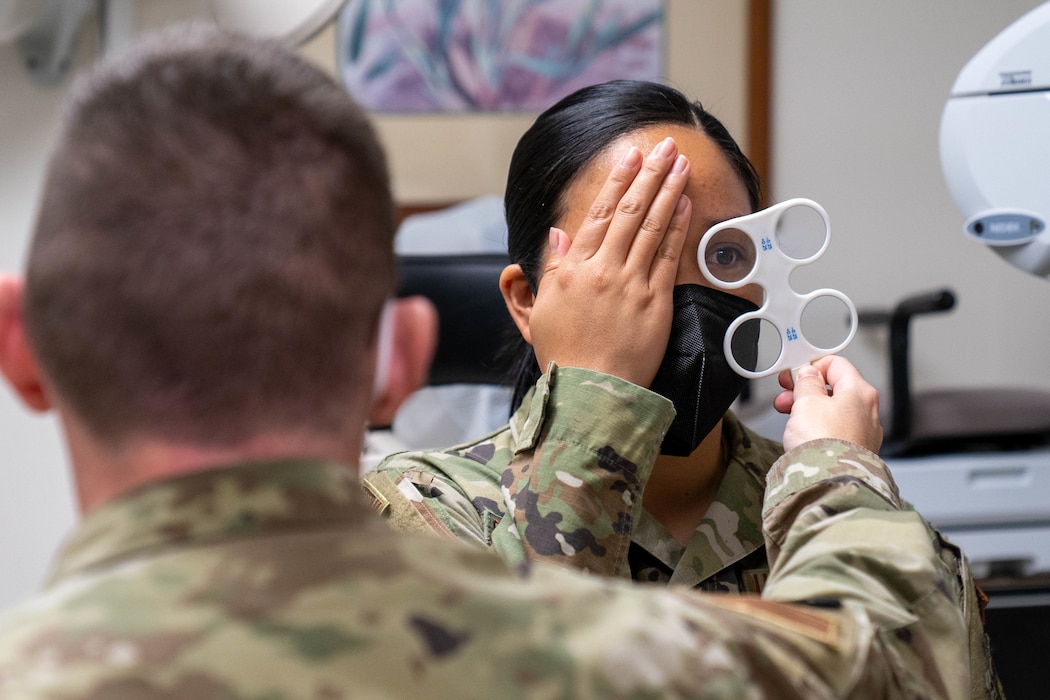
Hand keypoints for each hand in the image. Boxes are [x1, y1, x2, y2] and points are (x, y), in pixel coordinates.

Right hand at [527, 137, 690, 387]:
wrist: (589, 392)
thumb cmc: (563, 354)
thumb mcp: (545, 308)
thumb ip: (554, 266)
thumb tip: (559, 233)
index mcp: (574, 269)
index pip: (600, 214)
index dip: (617, 182)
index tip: (630, 157)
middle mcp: (603, 271)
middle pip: (631, 212)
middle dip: (649, 175)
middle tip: (664, 147)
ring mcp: (632, 285)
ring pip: (653, 228)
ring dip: (668, 192)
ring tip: (680, 165)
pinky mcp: (656, 304)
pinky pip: (669, 258)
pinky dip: (678, 229)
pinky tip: (685, 206)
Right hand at [774, 356, 882, 452]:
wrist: (831, 483)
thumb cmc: (825, 444)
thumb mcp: (806, 401)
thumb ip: (806, 382)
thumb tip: (807, 374)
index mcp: (860, 391)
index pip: (835, 364)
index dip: (810, 366)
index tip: (792, 375)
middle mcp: (868, 410)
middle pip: (834, 388)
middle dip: (806, 390)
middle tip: (786, 396)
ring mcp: (863, 432)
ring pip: (833, 410)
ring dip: (809, 409)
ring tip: (789, 417)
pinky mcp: (855, 450)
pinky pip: (835, 430)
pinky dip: (818, 428)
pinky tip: (804, 435)